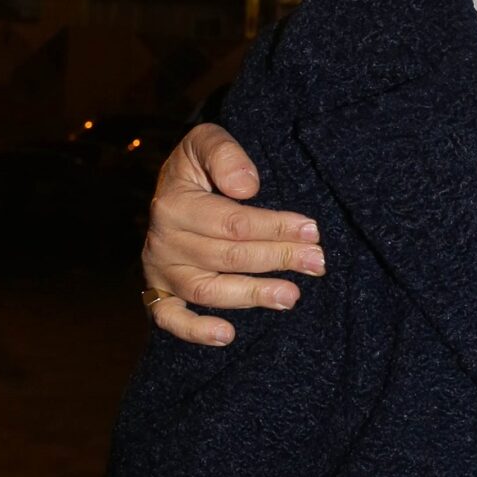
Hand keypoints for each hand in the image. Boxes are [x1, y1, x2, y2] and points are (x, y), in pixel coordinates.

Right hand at [142, 123, 324, 346]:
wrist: (176, 189)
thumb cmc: (200, 168)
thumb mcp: (207, 142)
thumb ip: (225, 154)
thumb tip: (246, 187)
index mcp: (173, 203)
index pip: (232, 223)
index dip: (274, 228)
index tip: (312, 230)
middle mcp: (163, 240)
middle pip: (227, 256)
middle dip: (277, 258)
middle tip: (316, 262)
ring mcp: (161, 270)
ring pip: (207, 290)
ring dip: (251, 294)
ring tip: (291, 296)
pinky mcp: (160, 293)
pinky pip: (169, 319)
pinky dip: (195, 331)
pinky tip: (227, 335)